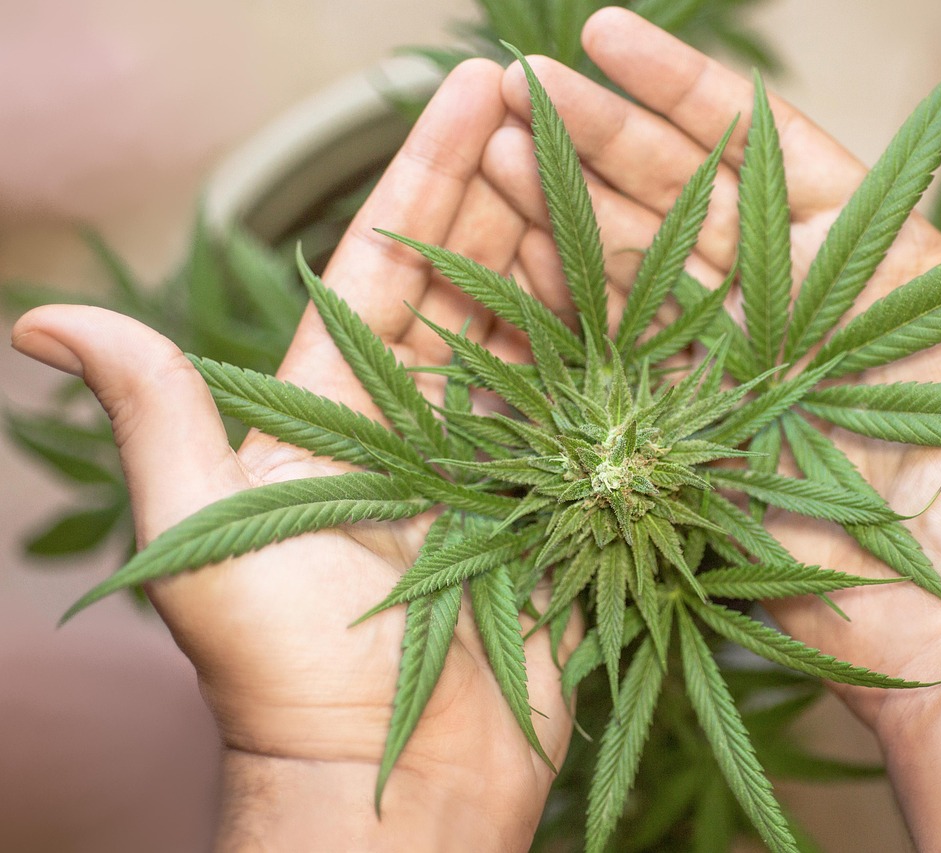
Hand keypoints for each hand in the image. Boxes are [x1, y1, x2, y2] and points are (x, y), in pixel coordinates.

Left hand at [13, 59, 578, 850]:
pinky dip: (626, 360)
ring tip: (620, 175)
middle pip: (481, 283)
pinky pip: (597, 421)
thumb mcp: (207, 533)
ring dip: (579, 258)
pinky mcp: (560, 512)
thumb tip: (43, 319)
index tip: (478, 85)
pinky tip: (660, 296)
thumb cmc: (287, 670)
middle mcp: (427, 423)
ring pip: (546, 339)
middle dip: (519, 192)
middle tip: (564, 109)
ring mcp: (500, 464)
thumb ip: (158, 416)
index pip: (396, 262)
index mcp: (346, 406)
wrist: (387, 785)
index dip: (433, 171)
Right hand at [485, 8, 940, 849]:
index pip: (762, 150)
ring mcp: (728, 373)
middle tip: (516, 85)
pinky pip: (616, 370)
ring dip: (558, 212)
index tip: (609, 36)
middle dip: (597, 138)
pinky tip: (496, 265)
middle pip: (676, 200)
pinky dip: (558, 321)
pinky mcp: (690, 439)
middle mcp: (784, 308)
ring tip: (482, 149)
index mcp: (863, 263)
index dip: (686, 91)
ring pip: (631, 274)